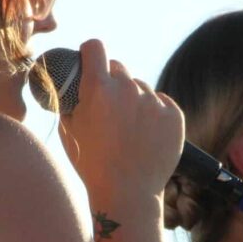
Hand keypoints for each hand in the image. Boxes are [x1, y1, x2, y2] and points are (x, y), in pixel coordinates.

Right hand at [58, 39, 183, 197]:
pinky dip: (155, 114)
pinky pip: (162, 103)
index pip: (95, 48)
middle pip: (118, 68)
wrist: (127, 193)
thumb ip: (70, 102)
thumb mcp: (68, 130)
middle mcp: (127, 89)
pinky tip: (146, 134)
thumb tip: (71, 87)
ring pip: (140, 88)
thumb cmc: (92, 164)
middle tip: (108, 106)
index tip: (90, 59)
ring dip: (134, 100)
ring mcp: (153, 102)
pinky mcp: (174, 115)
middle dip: (111, 81)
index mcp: (98, 88)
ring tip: (128, 131)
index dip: (90, 53)